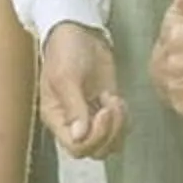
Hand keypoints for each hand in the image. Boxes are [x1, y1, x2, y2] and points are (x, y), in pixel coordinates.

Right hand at [36, 22, 126, 158]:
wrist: (79, 31)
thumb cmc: (66, 51)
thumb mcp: (66, 77)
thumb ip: (74, 107)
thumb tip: (79, 136)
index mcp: (57, 118)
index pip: (75, 147)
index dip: (93, 138)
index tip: (102, 113)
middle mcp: (73, 123)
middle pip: (94, 150)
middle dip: (108, 132)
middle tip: (111, 106)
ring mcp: (92, 117)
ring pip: (110, 144)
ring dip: (119, 127)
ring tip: (114, 102)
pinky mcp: (107, 108)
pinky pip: (120, 129)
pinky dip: (124, 119)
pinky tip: (117, 99)